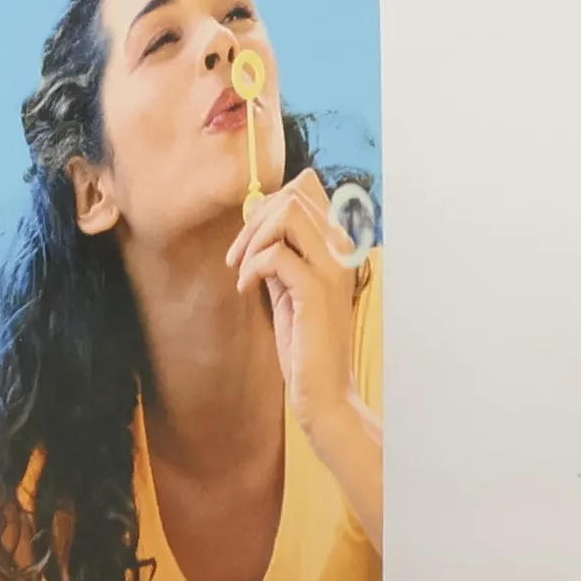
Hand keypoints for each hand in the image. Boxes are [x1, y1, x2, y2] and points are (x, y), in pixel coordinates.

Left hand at [226, 165, 360, 438]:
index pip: (310, 188)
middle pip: (296, 193)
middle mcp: (343, 251)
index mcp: (339, 247)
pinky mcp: (317, 293)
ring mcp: (333, 270)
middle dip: (255, 218)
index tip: (251, 234)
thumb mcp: (289, 289)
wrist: (324, 392)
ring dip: (253, 236)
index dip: (271, 200)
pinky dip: (252, 267)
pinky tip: (246, 289)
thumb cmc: (306, 344)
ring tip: (241, 268)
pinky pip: (276, 255)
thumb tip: (256, 224)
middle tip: (237, 256)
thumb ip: (280, 255)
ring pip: (290, 212)